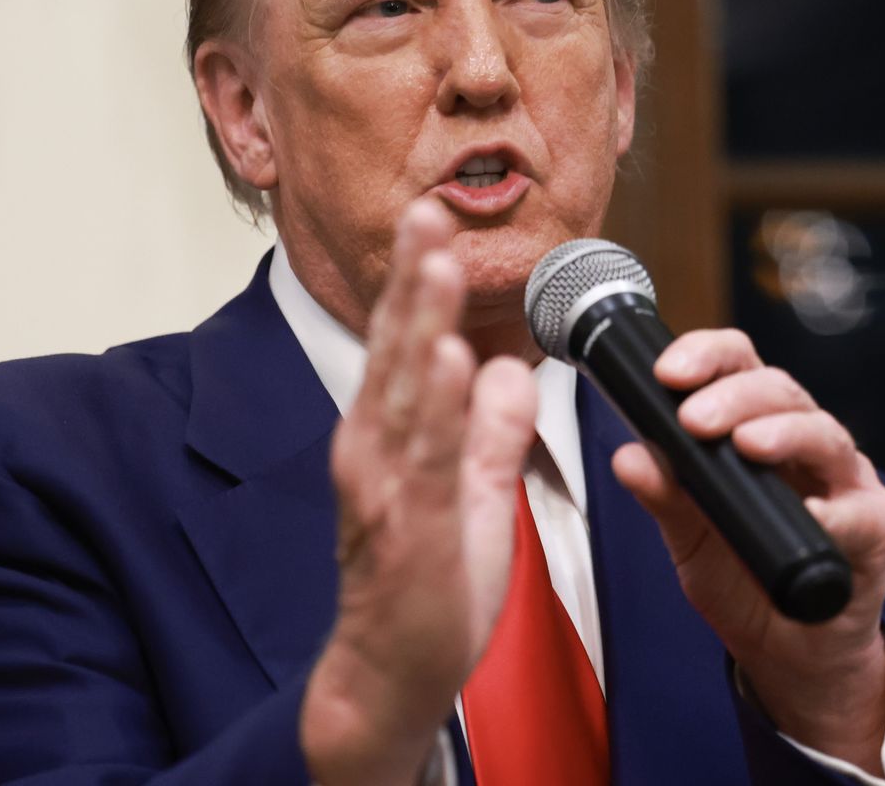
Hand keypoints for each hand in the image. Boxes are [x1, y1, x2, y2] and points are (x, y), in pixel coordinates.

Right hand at [300, 201, 538, 785]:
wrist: (390, 674)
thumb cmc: (427, 588)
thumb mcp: (472, 494)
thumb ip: (489, 431)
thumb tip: (509, 368)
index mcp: (392, 437)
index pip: (404, 345)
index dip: (416, 281)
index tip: (431, 219)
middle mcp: (375, 450)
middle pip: (394, 351)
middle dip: (411, 279)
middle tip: (427, 210)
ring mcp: (383, 486)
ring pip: (405, 392)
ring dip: (420, 324)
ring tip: (438, 264)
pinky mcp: (406, 527)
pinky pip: (425, 458)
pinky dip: (438, 407)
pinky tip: (452, 360)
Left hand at [610, 329, 884, 773]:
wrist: (789, 651)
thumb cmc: (743, 579)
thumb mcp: (689, 539)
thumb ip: (664, 496)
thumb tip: (629, 456)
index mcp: (756, 426)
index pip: (737, 366)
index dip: (706, 356)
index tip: (668, 372)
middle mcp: (803, 442)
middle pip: (779, 389)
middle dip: (734, 396)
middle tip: (695, 419)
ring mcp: (843, 481)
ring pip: (824, 434)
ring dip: (784, 433)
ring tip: (748, 444)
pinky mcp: (876, 527)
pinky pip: (862, 512)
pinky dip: (837, 512)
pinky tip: (812, 513)